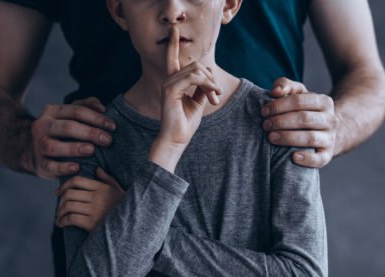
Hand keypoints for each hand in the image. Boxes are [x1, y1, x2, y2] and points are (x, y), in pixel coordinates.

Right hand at [28, 97, 116, 178]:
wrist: (38, 152)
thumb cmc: (62, 132)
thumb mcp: (71, 116)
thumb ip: (86, 107)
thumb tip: (101, 107)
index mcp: (52, 112)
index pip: (76, 110)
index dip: (96, 118)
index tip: (112, 126)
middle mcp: (42, 127)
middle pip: (66, 127)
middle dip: (89, 133)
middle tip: (107, 140)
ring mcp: (39, 146)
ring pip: (53, 146)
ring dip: (74, 148)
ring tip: (91, 150)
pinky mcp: (40, 165)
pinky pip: (50, 166)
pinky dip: (63, 168)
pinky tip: (77, 168)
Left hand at [55, 167, 124, 231]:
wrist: (132, 228)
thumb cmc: (125, 209)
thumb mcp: (119, 191)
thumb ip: (108, 179)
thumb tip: (97, 169)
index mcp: (102, 188)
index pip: (77, 181)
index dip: (64, 185)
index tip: (58, 192)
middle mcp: (97, 197)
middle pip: (70, 193)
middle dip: (60, 200)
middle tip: (59, 207)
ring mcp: (94, 210)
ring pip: (68, 206)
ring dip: (60, 212)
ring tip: (59, 216)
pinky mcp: (92, 224)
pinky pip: (71, 218)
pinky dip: (63, 221)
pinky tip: (61, 223)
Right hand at [159, 25, 221, 145]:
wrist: (177, 139)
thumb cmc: (186, 123)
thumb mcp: (198, 102)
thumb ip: (202, 88)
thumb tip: (209, 78)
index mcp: (173, 82)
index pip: (172, 58)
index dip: (173, 44)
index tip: (173, 30)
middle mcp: (169, 81)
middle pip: (195, 65)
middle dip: (210, 78)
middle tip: (216, 94)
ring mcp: (168, 84)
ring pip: (196, 70)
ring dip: (210, 82)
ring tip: (215, 96)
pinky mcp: (170, 90)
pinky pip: (193, 78)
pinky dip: (206, 84)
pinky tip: (212, 94)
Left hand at [262, 77, 338, 167]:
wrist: (323, 132)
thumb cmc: (303, 111)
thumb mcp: (297, 94)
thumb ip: (285, 85)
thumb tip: (276, 91)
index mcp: (324, 102)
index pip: (300, 101)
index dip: (279, 106)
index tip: (264, 111)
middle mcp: (331, 120)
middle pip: (304, 119)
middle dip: (281, 122)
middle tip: (265, 125)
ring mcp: (330, 138)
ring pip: (310, 138)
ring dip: (288, 138)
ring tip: (271, 137)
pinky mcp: (327, 155)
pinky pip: (319, 159)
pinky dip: (306, 159)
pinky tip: (292, 157)